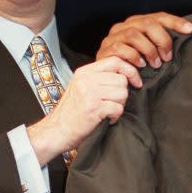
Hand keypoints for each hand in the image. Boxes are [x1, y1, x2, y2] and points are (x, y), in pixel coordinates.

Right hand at [26, 57, 141, 165]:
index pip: (115, 61)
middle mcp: (87, 79)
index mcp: (84, 72)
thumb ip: (99, 77)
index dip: (130, 70)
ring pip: (123, 93)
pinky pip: (118, 108)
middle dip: (122, 94)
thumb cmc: (70, 112)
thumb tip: (126, 75)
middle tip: (112, 103)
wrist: (55, 131)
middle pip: (122, 80)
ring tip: (108, 111)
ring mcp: (90, 93)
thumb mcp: (81, 86)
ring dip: (119, 105)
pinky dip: (115, 116)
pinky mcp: (94, 109)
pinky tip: (106, 119)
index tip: (136, 81)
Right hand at [96, 12, 191, 67]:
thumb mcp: (149, 52)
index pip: (159, 17)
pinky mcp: (105, 50)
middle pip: (147, 23)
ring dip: (148, 50)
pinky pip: (120, 49)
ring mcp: (113, 37)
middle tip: (167, 57)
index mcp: (137, 23)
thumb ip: (161, 43)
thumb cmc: (132, 65)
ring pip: (133, 35)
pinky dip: (133, 57)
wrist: (106, 78)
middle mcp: (124, 26)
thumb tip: (185, 37)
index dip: (175, 22)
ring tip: (155, 64)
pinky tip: (140, 66)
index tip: (190, 29)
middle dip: (161, 39)